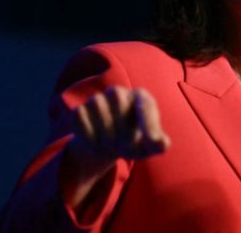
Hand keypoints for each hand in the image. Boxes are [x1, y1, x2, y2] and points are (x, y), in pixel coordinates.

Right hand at [61, 86, 170, 211]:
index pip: (146, 105)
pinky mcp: (79, 110)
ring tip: (112, 145)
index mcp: (141, 97)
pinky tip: (96, 143)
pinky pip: (82, 123)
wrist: (107, 145)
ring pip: (101, 117)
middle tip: (126, 148)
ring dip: (107, 138)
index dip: (150, 124)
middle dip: (125, 133)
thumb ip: (159, 144)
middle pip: (121, 107)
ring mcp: (97, 99)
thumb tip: (161, 142)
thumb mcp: (149, 147)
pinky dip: (90, 138)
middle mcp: (118, 92)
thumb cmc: (134, 141)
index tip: (154, 140)